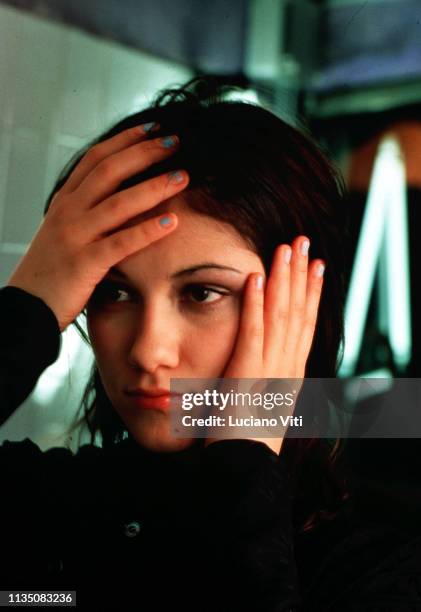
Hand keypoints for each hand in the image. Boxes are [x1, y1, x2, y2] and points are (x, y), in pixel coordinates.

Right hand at [6, 124, 188, 330]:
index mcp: (65, 201)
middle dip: (144, 153)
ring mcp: (75, 236)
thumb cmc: (51, 270)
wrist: (28, 306)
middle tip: (175, 141)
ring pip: (118, 203)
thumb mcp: (63, 230)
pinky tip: (173, 222)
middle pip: (109, 171)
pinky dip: (148, 230)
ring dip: (154, 187)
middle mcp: (68, 212)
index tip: (152, 128)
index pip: (95, 158)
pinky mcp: (85, 263)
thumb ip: (87, 210)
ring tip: (183, 177)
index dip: (125, 140)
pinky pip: (121, 242)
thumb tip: (120, 194)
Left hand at [204, 236, 324, 454]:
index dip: (311, 293)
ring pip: (281, 315)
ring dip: (283, 279)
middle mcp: (288, 366)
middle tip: (304, 242)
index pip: (305, 324)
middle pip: (298, 312)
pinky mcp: (247, 373)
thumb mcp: (266, 404)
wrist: (245, 470)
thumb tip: (269, 361)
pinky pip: (252, 331)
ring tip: (286, 248)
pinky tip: (255, 276)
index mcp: (292, 373)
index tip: (316, 266)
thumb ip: (269, 379)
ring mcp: (270, 368)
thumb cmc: (248, 440)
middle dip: (301, 274)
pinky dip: (255, 302)